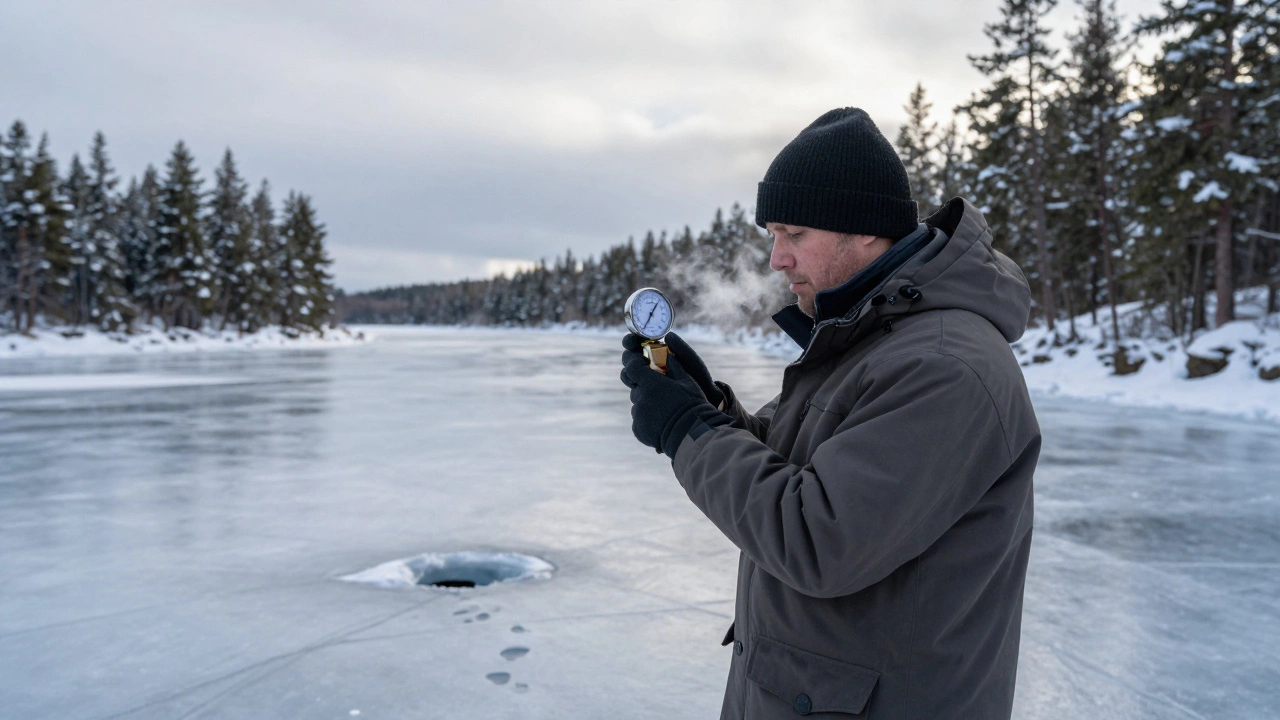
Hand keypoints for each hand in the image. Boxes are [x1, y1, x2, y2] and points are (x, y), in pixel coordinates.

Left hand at [619, 342, 726, 456]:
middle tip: (659, 391)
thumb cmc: (692, 406)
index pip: (631, 367)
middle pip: (636, 387)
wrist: (691, 435)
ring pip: (638, 404)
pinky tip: (662, 422)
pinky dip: (647, 419)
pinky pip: (639, 420)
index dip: (633, 363)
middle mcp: (640, 398)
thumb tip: (668, 356)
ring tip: (665, 411)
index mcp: (651, 383)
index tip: (640, 364)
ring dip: (647, 404)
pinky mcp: (638, 430)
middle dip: (644, 386)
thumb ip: (674, 367)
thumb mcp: (687, 382)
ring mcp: (638, 415)